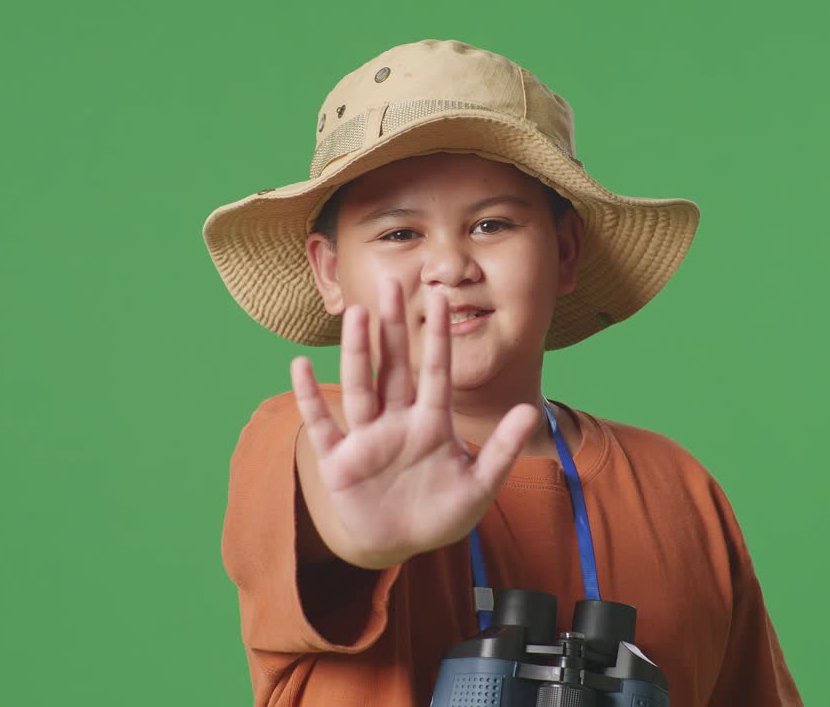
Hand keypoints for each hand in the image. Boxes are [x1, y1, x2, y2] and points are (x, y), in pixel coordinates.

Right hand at [290, 279, 538, 568]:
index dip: (438, 336)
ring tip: (356, 314)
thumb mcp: (480, 484)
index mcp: (431, 423)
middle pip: (394, 366)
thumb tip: (529, 410)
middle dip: (393, 327)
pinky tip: (300, 366)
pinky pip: (321, 424)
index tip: (440, 297)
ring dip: (357, 352)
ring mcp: (365, 438)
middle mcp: (396, 421)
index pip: (435, 371)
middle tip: (389, 283)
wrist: (399, 545)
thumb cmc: (440, 513)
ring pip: (361, 387)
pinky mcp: (338, 460)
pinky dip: (310, 398)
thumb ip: (503, 448)